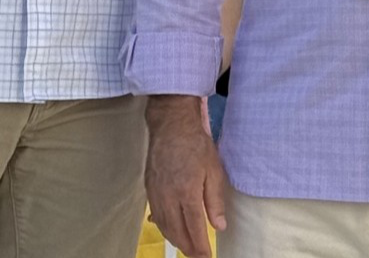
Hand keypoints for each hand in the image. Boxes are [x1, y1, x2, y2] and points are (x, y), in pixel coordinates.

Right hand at [145, 95, 228, 257]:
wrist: (171, 124)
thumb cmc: (195, 143)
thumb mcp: (213, 169)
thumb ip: (215, 200)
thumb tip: (219, 225)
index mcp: (187, 191)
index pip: (194, 228)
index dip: (200, 246)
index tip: (207, 256)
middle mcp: (169, 196)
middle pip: (176, 231)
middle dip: (187, 247)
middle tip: (197, 255)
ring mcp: (156, 192)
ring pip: (164, 225)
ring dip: (175, 239)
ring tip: (186, 246)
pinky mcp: (149, 188)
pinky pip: (155, 214)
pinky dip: (163, 226)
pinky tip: (170, 229)